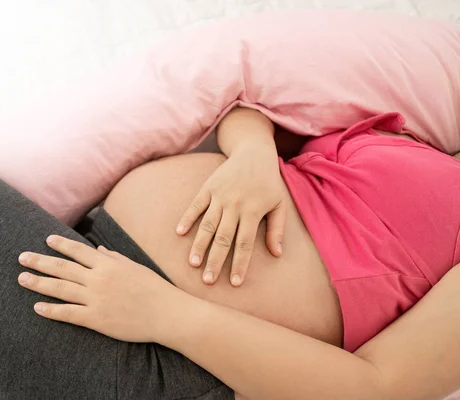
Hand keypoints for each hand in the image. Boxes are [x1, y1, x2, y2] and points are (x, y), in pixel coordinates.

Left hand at [17, 235, 181, 342]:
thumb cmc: (154, 288)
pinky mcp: (97, 319)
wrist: (167, 313)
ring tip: (22, 279)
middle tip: (22, 258)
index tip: (46, 240)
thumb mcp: (135, 267)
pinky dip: (51, 310)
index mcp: (108, 264)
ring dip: (39, 283)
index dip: (60, 244)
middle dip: (39, 261)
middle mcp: (98, 279)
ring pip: (60, 289)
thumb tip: (99, 249)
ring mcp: (96, 299)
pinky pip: (69, 314)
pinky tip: (37, 307)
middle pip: (62, 268)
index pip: (78, 250)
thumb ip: (114, 258)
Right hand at [176, 143, 285, 286]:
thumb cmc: (269, 182)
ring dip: (199, 245)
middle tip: (207, 281)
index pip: (245, 243)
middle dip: (215, 261)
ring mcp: (219, 196)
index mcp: (253, 211)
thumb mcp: (279, 204)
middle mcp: (234, 205)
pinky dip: (187, 218)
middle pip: (223, 238)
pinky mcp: (208, 188)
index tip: (234, 282)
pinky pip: (195, 205)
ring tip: (192, 263)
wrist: (253, 152)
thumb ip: (277, 229)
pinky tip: (179, 233)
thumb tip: (277, 254)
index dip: (240, 264)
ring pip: (207, 225)